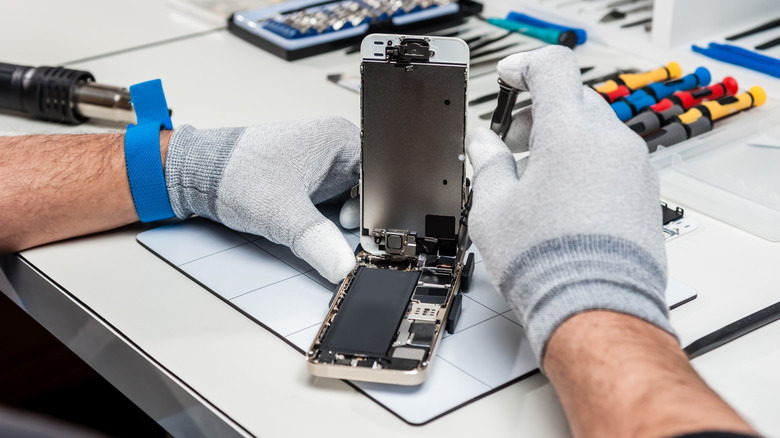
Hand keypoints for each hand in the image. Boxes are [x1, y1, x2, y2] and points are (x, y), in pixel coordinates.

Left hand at [165, 116, 359, 282]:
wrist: (199, 175)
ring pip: (352, 201)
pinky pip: (334, 205)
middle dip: (358, 217)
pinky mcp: (311, 181)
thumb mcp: (281, 212)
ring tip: (319, 224)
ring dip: (339, 220)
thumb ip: (315, 241)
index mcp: (338, 137)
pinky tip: (309, 224)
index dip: (376, 209)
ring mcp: (324, 165)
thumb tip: (342, 265)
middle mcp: (334, 147)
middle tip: (339, 232)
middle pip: (369, 191)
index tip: (367, 234)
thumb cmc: (233, 172)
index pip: (380, 177)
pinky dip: (326, 220)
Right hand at [466, 46, 673, 366]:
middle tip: (513, 141)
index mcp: (569, 133)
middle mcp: (610, 142)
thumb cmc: (546, 263)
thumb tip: (484, 143)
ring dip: (563, 137)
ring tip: (536, 176)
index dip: (524, 66)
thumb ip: (487, 162)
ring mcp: (634, 167)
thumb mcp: (492, 208)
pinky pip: (614, 159)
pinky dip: (587, 162)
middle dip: (539, 111)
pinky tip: (563, 198)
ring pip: (596, 129)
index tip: (508, 77)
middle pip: (574, 98)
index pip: (552, 68)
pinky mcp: (645, 193)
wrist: (596, 308)